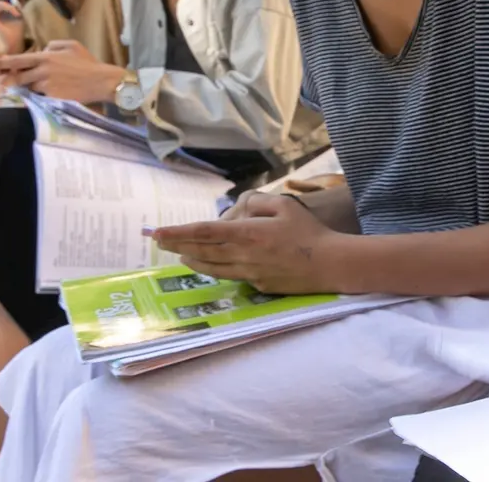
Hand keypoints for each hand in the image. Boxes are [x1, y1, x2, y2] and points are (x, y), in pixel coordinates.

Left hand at [0, 40, 123, 102]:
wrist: (100, 81)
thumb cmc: (87, 63)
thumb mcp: (71, 46)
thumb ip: (53, 45)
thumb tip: (43, 49)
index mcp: (46, 56)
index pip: (17, 60)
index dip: (0, 63)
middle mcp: (43, 70)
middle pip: (18, 76)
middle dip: (6, 79)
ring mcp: (46, 85)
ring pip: (28, 88)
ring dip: (25, 88)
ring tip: (24, 88)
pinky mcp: (52, 97)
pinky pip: (39, 97)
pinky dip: (38, 96)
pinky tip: (44, 95)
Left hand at [151, 192, 345, 294]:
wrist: (331, 265)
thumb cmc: (308, 231)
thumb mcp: (283, 205)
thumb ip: (253, 202)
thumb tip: (232, 212)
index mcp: (247, 233)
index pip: (204, 232)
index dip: (178, 232)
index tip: (158, 232)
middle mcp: (243, 256)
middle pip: (201, 252)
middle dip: (176, 245)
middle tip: (158, 241)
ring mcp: (249, 274)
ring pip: (212, 268)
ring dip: (193, 260)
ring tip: (180, 254)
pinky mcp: (258, 287)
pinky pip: (232, 275)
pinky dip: (217, 268)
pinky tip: (211, 263)